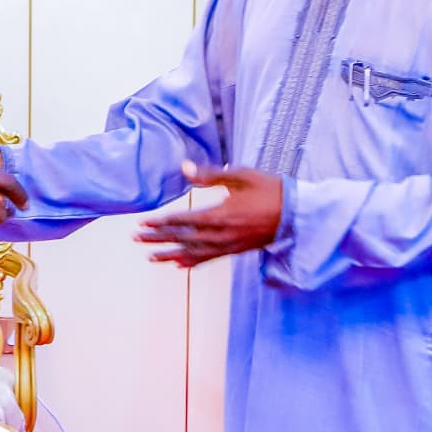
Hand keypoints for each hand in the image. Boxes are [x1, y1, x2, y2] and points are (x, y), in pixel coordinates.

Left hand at [133, 162, 282, 267]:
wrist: (295, 215)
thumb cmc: (269, 190)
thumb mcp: (241, 176)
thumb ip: (211, 175)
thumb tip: (184, 167)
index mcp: (220, 214)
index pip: (183, 220)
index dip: (161, 222)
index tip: (142, 222)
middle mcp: (221, 234)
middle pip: (183, 238)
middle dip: (158, 238)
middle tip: (136, 238)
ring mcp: (228, 245)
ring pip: (193, 252)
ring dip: (170, 254)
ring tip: (150, 256)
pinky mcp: (235, 251)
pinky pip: (208, 259)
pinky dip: (191, 262)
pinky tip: (178, 265)